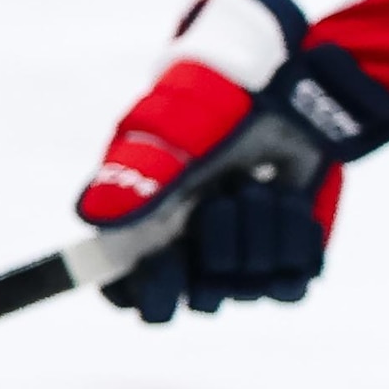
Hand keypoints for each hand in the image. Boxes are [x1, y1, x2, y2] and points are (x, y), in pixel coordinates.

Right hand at [76, 0, 388, 322]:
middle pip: (198, 301)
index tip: (170, 257)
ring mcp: (238, 261)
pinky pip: (290, 287)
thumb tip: (95, 219)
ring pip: (247, 291)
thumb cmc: (216, 102)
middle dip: (219, 247)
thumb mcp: (177, 130)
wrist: (286, 87)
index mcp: (144, 228)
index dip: (148, 291)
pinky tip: (288, 200)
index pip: (126, 296)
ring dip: (258, 232)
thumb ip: (139, 173)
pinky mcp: (284, 259)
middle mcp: (188, 253)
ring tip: (256, 184)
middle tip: (226, 196)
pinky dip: (293, 241)